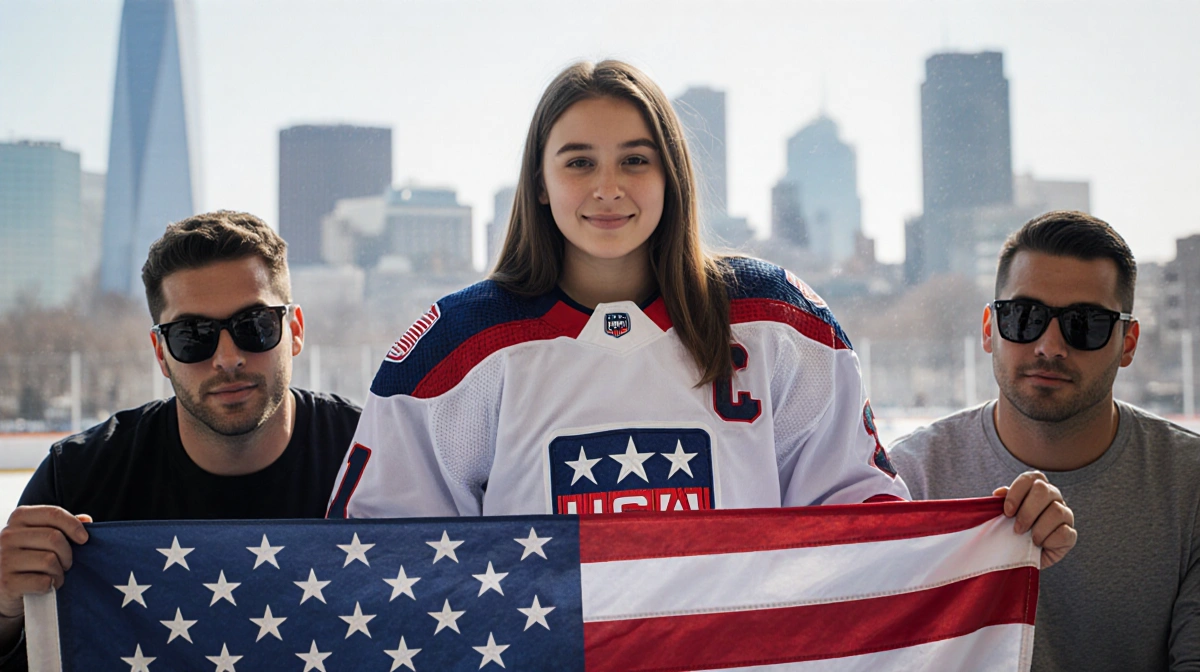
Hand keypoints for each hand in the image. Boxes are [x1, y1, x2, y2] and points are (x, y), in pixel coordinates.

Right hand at [0, 506, 90, 620]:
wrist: (5, 588)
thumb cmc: (30, 559)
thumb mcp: (43, 537)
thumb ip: (63, 526)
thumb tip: (85, 520)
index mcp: (19, 518)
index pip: (53, 514)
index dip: (74, 526)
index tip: (84, 539)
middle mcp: (8, 535)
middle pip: (54, 538)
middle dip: (68, 554)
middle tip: (66, 564)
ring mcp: (4, 558)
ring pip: (49, 560)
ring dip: (59, 572)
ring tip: (55, 575)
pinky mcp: (6, 582)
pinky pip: (43, 581)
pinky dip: (51, 585)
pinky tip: (46, 586)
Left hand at [993, 471, 1076, 569]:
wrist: (1022, 557)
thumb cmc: (1013, 531)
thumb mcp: (1005, 515)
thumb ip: (1003, 501)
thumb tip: (999, 492)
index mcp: (1036, 487)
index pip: (1030, 478)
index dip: (1017, 492)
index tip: (1007, 512)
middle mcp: (1054, 497)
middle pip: (1044, 490)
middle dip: (1027, 511)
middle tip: (1017, 528)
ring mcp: (1065, 514)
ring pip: (1057, 511)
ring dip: (1038, 528)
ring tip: (1029, 538)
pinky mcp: (1071, 534)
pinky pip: (1064, 532)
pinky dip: (1049, 540)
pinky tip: (1041, 544)